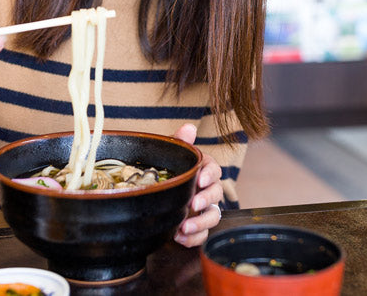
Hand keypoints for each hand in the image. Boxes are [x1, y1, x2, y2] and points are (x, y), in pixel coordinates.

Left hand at [172, 123, 223, 246]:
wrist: (150, 195)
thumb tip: (189, 127)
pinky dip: (193, 239)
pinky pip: (202, 236)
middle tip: (193, 202)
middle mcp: (206, 190)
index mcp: (201, 170)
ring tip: (185, 227)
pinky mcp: (197, 227)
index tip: (201, 179)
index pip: (214, 169)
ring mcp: (203, 210)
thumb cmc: (165, 171)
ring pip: (213, 217)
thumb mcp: (169, 156)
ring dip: (201, 222)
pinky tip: (179, 238)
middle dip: (206, 199)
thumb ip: (180, 142)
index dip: (210, 174)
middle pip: (217, 193)